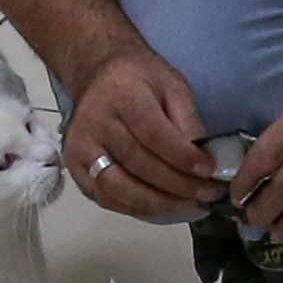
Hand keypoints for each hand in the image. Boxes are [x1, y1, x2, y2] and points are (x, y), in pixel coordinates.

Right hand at [65, 48, 216, 218]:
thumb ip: (187, 118)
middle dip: (176, 184)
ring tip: (187, 204)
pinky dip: (134, 207)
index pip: (152, 133)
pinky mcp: (74, 166)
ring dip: (156, 202)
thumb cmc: (138, 80)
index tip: (208, 170)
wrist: (98, 75)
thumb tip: (203, 157)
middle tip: (205, 193)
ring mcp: (80, 147)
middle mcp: (95, 122)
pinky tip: (160, 206)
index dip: (182, 156)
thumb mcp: (172, 84)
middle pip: (137, 163)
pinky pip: (104, 197)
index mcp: (121, 95)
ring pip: (119, 186)